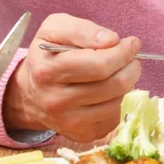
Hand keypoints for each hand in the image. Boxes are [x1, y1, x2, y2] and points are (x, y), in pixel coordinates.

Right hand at [1, 13, 139, 140]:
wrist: (30, 92)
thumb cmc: (48, 55)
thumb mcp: (55, 28)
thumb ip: (83, 30)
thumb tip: (111, 40)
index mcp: (48, 71)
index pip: (100, 65)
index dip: (123, 52)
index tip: (132, 43)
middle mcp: (55, 101)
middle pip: (114, 85)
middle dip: (132, 67)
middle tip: (132, 58)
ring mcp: (68, 122)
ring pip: (119, 102)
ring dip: (128, 84)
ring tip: (120, 73)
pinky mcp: (82, 134)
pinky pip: (116, 117)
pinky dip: (120, 101)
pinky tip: (110, 91)